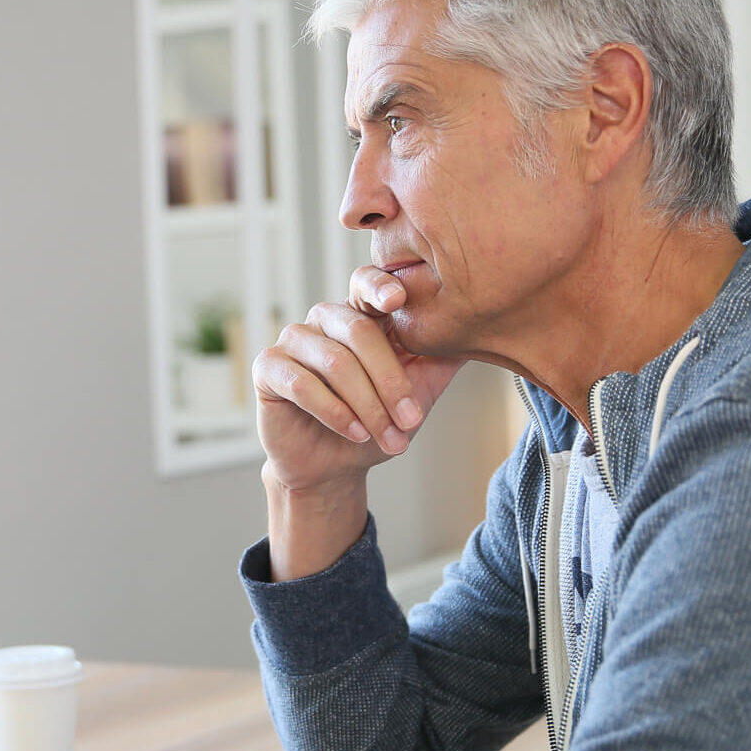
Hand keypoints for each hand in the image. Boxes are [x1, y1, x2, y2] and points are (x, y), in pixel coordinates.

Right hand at [253, 265, 464, 492]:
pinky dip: (334, 411)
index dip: (380, 286)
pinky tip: (354, 433)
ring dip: (367, 406)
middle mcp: (325, 319)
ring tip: (388, 439)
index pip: (367, 284)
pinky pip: (302, 383)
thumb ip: (441, 359)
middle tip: (412, 422)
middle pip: (359, 332)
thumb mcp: (419, 392)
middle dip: (390, 382)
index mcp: (361, 315)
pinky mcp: (268, 368)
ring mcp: (294, 340)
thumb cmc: (376, 423)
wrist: (334, 467)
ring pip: (334, 362)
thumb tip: (482, 330)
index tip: (398, 301)